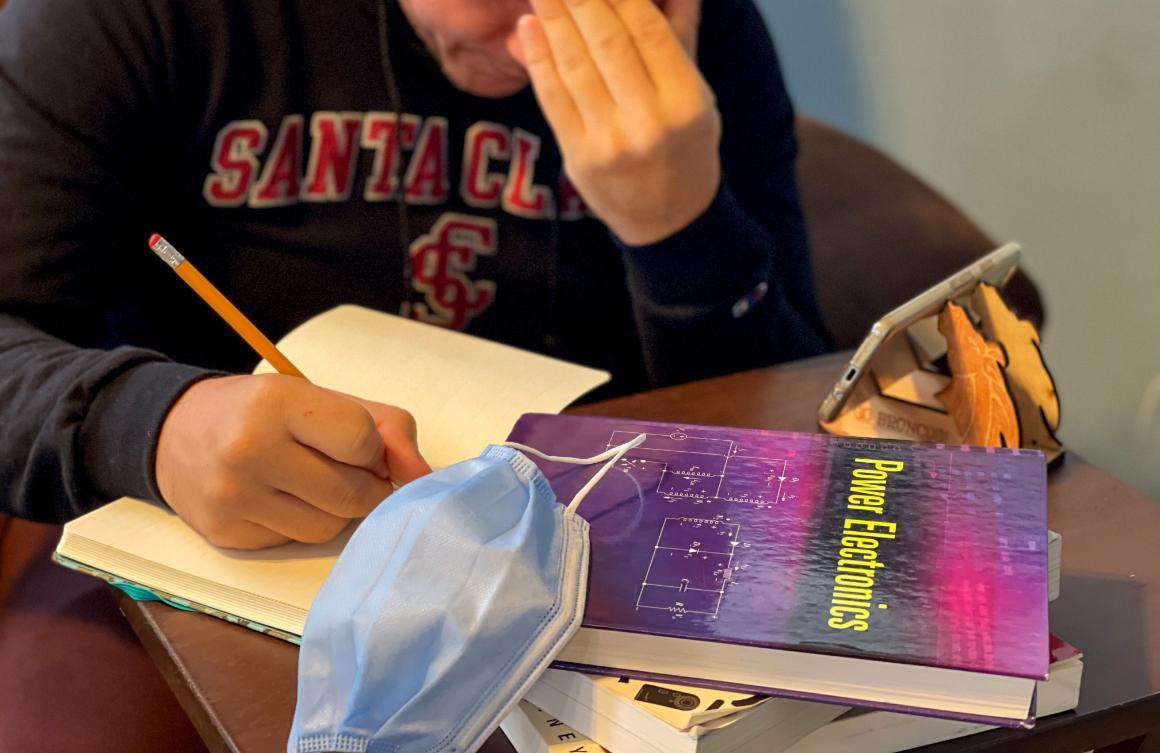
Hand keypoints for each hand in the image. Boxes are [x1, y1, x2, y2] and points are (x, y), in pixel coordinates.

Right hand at [155, 374, 430, 548]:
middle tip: (345, 471)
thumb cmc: (263, 412)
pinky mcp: (226, 535)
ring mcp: (234, 497)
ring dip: (335, 511)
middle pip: (353, 494)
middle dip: (364, 487)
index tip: (357, 446)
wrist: (171, 432)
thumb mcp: (321, 399)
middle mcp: (250, 449)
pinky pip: (293, 542)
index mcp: (278, 402)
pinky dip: (300, 525)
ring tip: (311, 484)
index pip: (362, 441)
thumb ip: (384, 427)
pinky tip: (278, 500)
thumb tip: (424, 475)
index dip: (371, 450)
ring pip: (328, 528)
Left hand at [512, 0, 720, 245]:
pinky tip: (529, 27)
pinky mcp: (578, 156)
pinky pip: (553, 98)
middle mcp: (649, 122)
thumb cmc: (684, 146)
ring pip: (575, 65)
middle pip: (607, 42)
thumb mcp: (698, 94)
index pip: (647, 29)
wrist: (668, 220)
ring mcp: (610, 141)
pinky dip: (537, 58)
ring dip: (553, 18)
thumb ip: (680, 34)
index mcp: (687, 101)